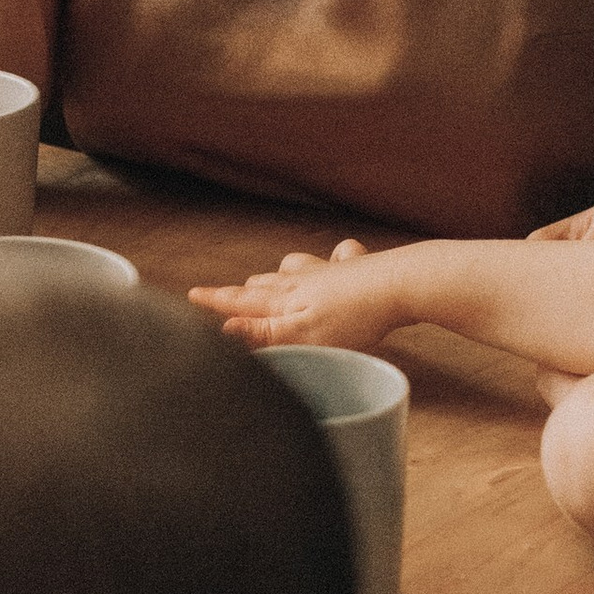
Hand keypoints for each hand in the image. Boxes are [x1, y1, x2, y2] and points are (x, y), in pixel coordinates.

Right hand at [189, 238, 407, 352]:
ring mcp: (330, 271)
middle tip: (228, 295)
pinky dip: (332, 260)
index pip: (242, 301)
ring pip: (295, 267)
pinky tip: (337, 260)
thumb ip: (264, 333)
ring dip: (279, 274)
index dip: (216, 301)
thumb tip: (224, 329)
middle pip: (265, 284)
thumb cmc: (354, 316)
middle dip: (244, 290)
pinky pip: (339, 258)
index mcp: (286, 299)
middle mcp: (303, 279)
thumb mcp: (302, 335)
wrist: (402, 284)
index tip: (192, 295)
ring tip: (272, 278)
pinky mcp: (358, 268)